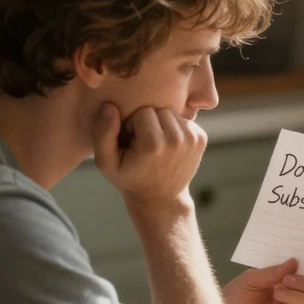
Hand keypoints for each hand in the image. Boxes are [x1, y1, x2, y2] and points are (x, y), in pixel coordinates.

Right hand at [92, 103, 206, 206]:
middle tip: (142, 144)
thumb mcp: (106, 162)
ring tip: (154, 144)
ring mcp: (193, 138)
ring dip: (161, 124)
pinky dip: (174, 128)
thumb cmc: (129, 177)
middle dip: (147, 122)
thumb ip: (102, 133)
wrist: (161, 197)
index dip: (132, 125)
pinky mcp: (201, 138)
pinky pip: (183, 118)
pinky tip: (167, 145)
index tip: (131, 143)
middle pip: (158, 109)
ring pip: (171, 112)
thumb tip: (110, 106)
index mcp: (154, 144)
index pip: (141, 112)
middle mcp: (177, 139)